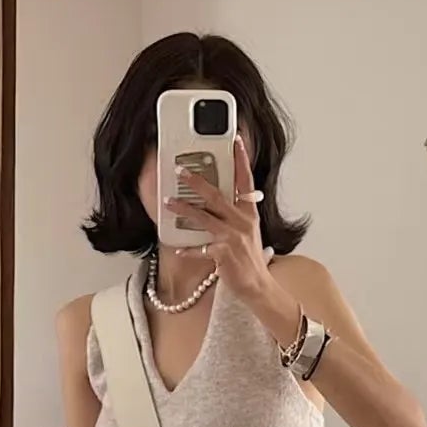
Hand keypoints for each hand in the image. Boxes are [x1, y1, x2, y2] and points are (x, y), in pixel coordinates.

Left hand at [164, 137, 272, 310]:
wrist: (258, 286)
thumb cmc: (250, 258)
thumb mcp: (248, 230)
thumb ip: (236, 212)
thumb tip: (220, 196)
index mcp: (250, 213)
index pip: (246, 180)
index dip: (241, 159)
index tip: (235, 140)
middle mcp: (242, 222)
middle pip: (217, 196)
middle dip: (197, 182)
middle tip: (181, 171)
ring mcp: (233, 238)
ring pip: (204, 218)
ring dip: (185, 209)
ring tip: (169, 202)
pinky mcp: (223, 254)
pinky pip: (200, 249)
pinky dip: (188, 249)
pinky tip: (178, 248)